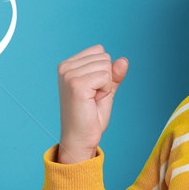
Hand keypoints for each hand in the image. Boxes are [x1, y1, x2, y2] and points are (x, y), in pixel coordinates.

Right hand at [55, 45, 127, 162]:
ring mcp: (69, 75)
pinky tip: (93, 101)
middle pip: (104, 57)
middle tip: (92, 97)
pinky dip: (105, 91)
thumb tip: (123, 60)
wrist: (80, 138)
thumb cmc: (90, 116)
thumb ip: (113, 74)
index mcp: (67, 65)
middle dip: (105, 79)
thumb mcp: (105, 89)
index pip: (99, 50)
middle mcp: (65, 67)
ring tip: (92, 100)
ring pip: (106, 66)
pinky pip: (106, 76)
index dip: (103, 72)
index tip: (92, 90)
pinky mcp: (76, 84)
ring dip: (105, 86)